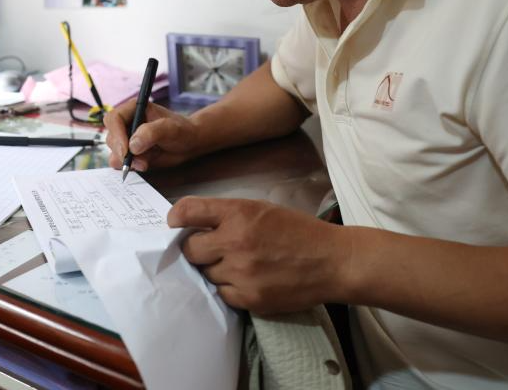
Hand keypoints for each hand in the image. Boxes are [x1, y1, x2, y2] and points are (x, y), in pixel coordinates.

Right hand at [104, 100, 200, 171]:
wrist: (188, 144)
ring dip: (127, 161)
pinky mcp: (130, 153)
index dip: (116, 135)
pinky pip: (121, 162)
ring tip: (145, 163)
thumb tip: (132, 145)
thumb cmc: (181, 130)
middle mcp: (127, 123)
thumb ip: (151, 133)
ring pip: (114, 152)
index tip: (126, 151)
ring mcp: (127, 139)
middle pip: (111, 138)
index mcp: (134, 109)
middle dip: (122, 152)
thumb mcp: (170, 128)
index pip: (114, 119)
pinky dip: (130, 167)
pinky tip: (145, 164)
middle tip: (139, 162)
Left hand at [168, 196, 347, 313]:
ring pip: (206, 274)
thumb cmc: (298, 231)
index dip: (177, 218)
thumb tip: (193, 225)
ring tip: (241, 264)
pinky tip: (249, 279)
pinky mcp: (249, 298)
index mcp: (238, 213)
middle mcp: (235, 242)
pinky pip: (223, 294)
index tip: (176, 223)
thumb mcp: (262, 209)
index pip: (188, 211)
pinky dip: (231, 288)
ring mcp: (241, 273)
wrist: (332, 261)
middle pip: (190, 249)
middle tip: (213, 249)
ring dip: (216, 270)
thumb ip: (228, 215)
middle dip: (198, 249)